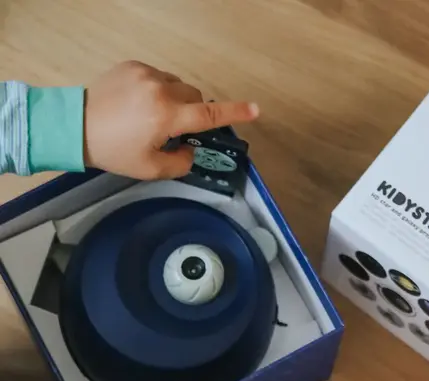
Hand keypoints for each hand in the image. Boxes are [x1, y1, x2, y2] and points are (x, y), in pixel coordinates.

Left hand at [83, 61, 258, 179]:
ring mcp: (145, 74)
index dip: (235, 113)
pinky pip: (159, 77)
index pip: (209, 115)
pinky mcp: (133, 66)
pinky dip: (158, 90)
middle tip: (175, 130)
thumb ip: (181, 163)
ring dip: (176, 100)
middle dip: (193, 112)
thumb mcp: (151, 169)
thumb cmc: (114, 152)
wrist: (74, 127)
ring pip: (178, 85)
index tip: (256, 110)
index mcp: (166, 116)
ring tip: (152, 116)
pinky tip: (139, 104)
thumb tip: (190, 150)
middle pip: (195, 96)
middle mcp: (160, 90)